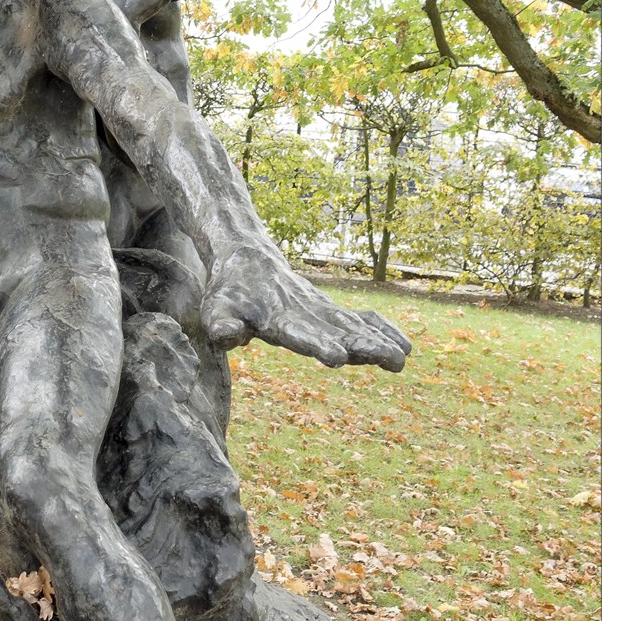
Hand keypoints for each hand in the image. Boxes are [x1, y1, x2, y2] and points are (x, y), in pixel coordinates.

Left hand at [201, 240, 411, 372]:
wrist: (248, 258)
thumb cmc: (230, 291)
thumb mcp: (216, 307)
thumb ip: (222, 324)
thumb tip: (229, 336)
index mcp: (277, 317)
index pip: (300, 332)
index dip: (318, 343)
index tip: (338, 356)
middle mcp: (305, 312)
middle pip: (339, 330)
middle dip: (365, 346)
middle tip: (392, 361)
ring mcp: (322, 310)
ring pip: (356, 325)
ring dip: (380, 341)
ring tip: (403, 359)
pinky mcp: (330, 310)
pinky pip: (361, 319)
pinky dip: (383, 330)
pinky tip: (405, 346)